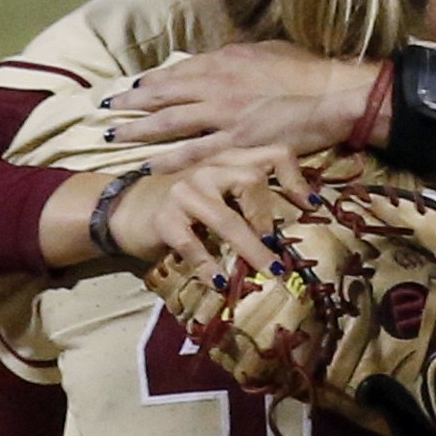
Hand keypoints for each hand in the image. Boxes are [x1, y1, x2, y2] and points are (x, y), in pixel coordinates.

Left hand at [100, 42, 376, 160]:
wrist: (335, 94)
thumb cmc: (309, 68)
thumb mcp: (268, 50)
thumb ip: (236, 57)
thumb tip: (214, 62)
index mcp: (224, 61)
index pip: (176, 71)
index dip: (149, 80)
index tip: (132, 86)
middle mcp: (216, 86)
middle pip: (162, 96)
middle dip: (130, 103)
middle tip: (106, 110)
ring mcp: (224, 116)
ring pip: (169, 125)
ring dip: (137, 132)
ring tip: (114, 139)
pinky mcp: (236, 143)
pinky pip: (194, 154)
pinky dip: (167, 161)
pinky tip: (147, 166)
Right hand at [101, 146, 314, 272]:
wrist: (124, 207)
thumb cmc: (183, 202)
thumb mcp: (218, 189)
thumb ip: (248, 196)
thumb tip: (295, 223)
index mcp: (229, 158)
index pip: (274, 155)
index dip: (298, 179)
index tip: (312, 206)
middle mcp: (208, 169)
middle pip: (252, 181)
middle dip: (268, 217)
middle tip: (278, 245)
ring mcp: (184, 193)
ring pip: (227, 219)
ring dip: (251, 249)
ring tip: (269, 271)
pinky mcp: (164, 219)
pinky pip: (193, 245)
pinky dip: (208, 265)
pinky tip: (218, 281)